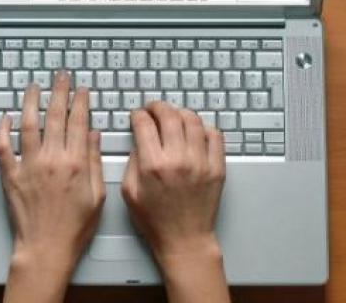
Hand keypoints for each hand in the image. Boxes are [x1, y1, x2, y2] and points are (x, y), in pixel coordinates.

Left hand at [0, 71, 104, 302]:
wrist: (47, 248)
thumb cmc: (74, 227)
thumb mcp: (97, 195)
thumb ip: (93, 161)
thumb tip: (92, 135)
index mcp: (75, 163)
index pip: (78, 123)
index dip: (80, 102)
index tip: (81, 89)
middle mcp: (51, 159)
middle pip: (55, 116)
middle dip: (59, 92)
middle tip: (61, 76)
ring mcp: (29, 166)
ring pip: (28, 124)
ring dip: (30, 102)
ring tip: (33, 87)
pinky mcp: (11, 175)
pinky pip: (3, 147)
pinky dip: (2, 130)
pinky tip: (5, 117)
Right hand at [121, 102, 229, 302]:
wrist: (184, 240)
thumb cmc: (155, 220)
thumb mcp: (129, 191)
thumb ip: (132, 160)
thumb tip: (139, 138)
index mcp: (153, 165)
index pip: (144, 124)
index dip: (138, 114)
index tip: (137, 115)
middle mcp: (178, 160)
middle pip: (169, 115)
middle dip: (158, 107)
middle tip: (153, 109)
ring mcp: (201, 162)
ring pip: (193, 120)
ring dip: (180, 113)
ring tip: (174, 117)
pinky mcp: (217, 168)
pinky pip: (215, 135)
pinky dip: (203, 127)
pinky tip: (194, 132)